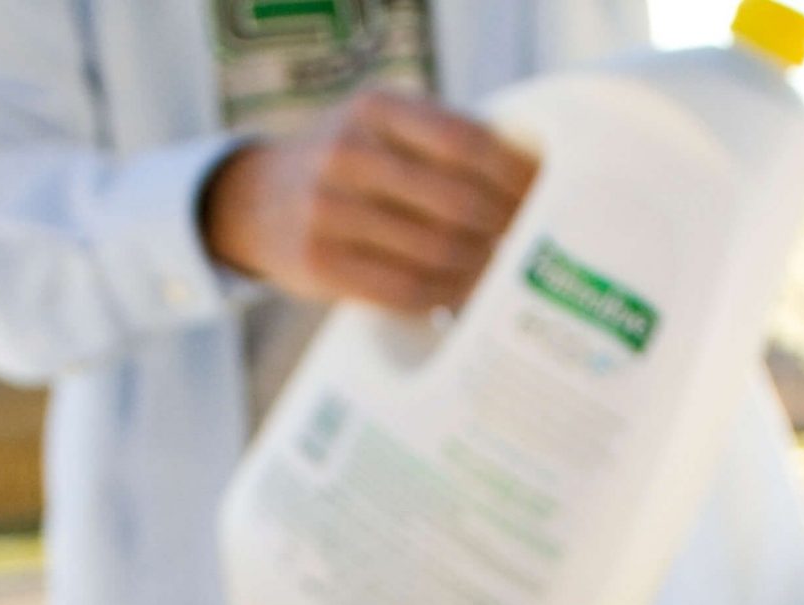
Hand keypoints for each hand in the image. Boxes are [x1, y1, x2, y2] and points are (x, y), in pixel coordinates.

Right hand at [201, 88, 538, 315]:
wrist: (255, 202)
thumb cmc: (348, 167)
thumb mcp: (382, 129)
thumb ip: (442, 144)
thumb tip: (536, 189)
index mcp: (376, 109)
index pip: (466, 143)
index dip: (516, 177)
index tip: (549, 200)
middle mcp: (348, 153)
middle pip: (458, 202)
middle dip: (507, 231)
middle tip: (535, 248)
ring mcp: (327, 210)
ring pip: (435, 251)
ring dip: (482, 270)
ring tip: (506, 276)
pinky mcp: (318, 262)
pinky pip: (403, 288)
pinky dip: (444, 296)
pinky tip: (464, 295)